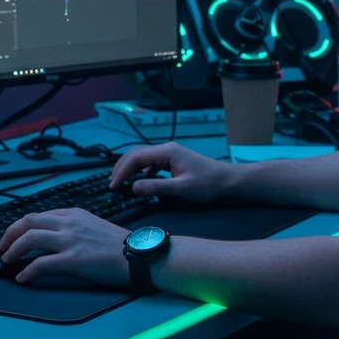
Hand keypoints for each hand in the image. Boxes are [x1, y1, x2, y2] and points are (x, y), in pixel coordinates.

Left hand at [0, 208, 129, 287]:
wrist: (138, 254)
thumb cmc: (119, 244)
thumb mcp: (93, 225)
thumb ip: (73, 227)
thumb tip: (54, 237)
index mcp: (74, 214)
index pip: (39, 215)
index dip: (21, 226)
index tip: (13, 236)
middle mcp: (69, 224)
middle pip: (28, 222)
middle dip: (10, 234)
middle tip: (2, 247)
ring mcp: (70, 241)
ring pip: (30, 239)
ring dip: (13, 250)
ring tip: (7, 261)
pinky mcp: (72, 260)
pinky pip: (40, 264)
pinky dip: (26, 271)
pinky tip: (22, 277)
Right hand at [109, 142, 230, 203]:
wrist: (227, 181)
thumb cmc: (206, 185)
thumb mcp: (180, 189)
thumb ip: (155, 188)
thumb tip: (132, 187)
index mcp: (166, 152)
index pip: (136, 158)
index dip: (122, 172)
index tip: (113, 186)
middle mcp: (166, 149)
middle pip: (136, 154)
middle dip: (121, 168)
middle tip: (111, 183)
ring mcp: (170, 154)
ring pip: (143, 158)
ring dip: (130, 169)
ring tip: (120, 182)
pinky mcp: (174, 162)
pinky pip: (151, 164)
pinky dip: (141, 172)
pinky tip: (140, 183)